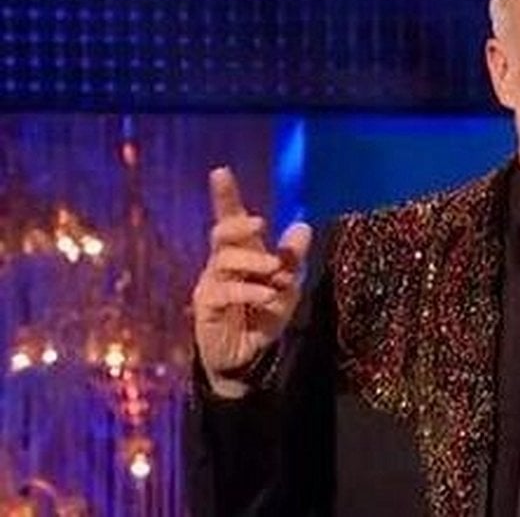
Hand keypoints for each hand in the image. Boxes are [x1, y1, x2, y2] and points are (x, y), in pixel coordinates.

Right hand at [191, 167, 311, 398]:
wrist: (249, 358)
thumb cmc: (263, 317)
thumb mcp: (287, 287)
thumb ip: (292, 259)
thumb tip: (302, 226)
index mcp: (241, 254)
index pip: (230, 220)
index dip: (225, 196)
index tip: (220, 172)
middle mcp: (221, 264)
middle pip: (221, 233)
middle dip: (239, 224)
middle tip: (260, 224)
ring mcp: (210, 284)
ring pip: (225, 259)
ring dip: (255, 262)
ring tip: (275, 273)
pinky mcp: (206, 306)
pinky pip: (224, 290)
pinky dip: (249, 290)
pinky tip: (267, 296)